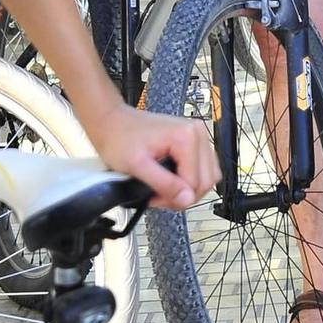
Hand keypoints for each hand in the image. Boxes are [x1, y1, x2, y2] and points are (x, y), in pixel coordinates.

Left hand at [78, 102, 219, 209]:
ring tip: (166, 190)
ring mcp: (198, 136)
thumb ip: (164, 184)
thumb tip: (186, 199)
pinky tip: (173, 181)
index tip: (155, 199)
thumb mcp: (137, 166)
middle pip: (207, 180)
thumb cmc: (119, 138)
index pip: (196, 182)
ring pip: (208, 175)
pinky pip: (203, 167)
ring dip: (189, 188)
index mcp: (187, 137)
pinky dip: (190, 179)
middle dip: (184, 195)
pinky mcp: (194, 140)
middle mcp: (198, 133)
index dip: (175, 198)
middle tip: (160, 197)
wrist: (113, 122)